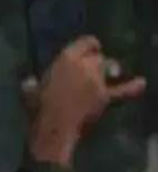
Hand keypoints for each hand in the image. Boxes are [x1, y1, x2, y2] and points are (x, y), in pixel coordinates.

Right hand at [28, 36, 145, 165]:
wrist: (54, 128)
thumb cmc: (38, 107)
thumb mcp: (29, 89)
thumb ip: (33, 82)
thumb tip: (30, 81)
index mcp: (66, 58)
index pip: (86, 43)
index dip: (89, 46)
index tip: (87, 50)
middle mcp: (85, 65)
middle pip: (98, 56)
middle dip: (95, 60)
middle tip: (87, 69)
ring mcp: (98, 81)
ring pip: (108, 69)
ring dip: (105, 70)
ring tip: (101, 76)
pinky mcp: (105, 97)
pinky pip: (122, 90)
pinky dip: (132, 87)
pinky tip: (141, 82)